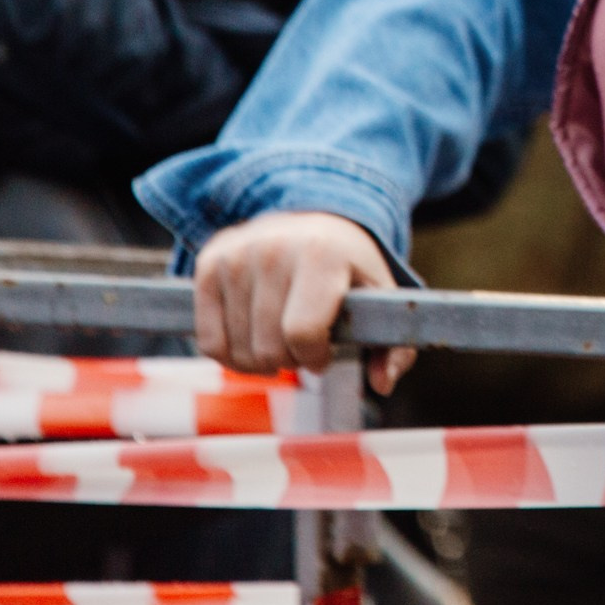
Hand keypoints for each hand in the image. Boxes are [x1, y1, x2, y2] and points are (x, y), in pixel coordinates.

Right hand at [193, 212, 413, 394]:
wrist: (313, 220)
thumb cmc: (350, 267)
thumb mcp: (382, 298)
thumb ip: (395, 346)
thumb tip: (382, 384)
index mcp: (323, 253)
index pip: (302, 333)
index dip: (315, 357)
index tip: (326, 353)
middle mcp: (275, 248)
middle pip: (269, 347)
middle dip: (290, 361)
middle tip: (303, 345)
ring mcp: (237, 255)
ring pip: (238, 350)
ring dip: (261, 360)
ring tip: (281, 340)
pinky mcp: (209, 265)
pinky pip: (210, 342)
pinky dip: (230, 355)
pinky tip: (252, 339)